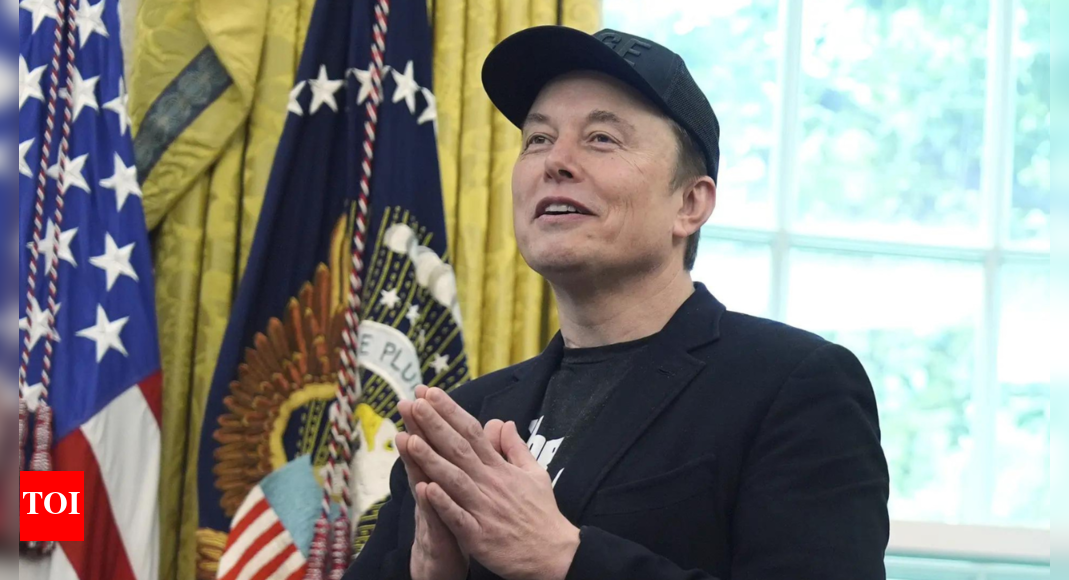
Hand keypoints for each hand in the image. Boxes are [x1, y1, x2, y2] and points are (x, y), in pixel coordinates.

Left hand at [406, 388, 580, 579]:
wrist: (554, 554)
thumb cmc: (542, 514)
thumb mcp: (535, 473)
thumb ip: (516, 448)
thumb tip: (504, 423)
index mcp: (500, 468)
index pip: (472, 433)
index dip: (451, 412)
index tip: (431, 393)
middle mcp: (490, 483)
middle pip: (459, 449)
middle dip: (435, 425)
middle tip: (414, 402)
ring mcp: (484, 509)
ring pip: (454, 479)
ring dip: (431, 459)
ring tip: (410, 439)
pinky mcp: (479, 536)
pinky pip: (458, 517)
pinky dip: (442, 503)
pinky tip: (424, 489)